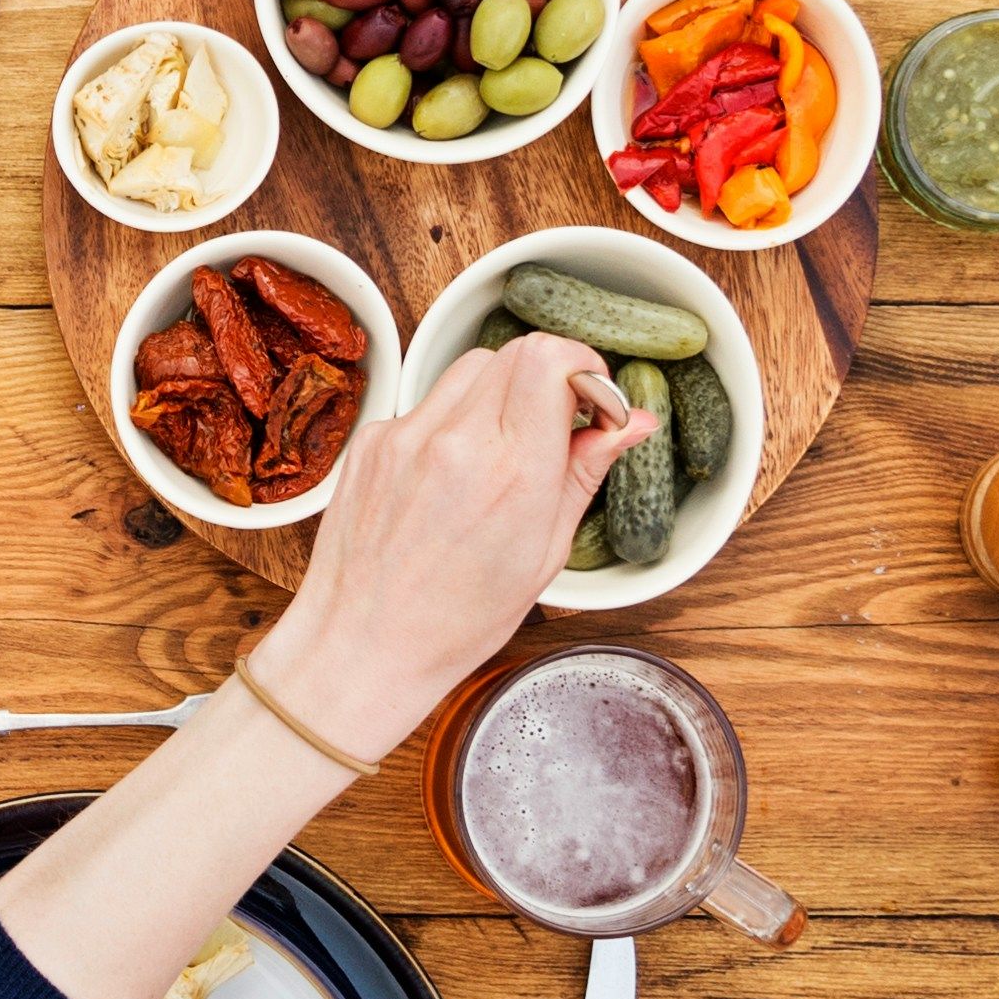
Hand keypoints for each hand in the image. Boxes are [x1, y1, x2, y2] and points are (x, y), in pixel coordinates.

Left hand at [252, 326, 646, 761]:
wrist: (363, 645)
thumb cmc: (458, 619)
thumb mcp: (545, 553)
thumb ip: (586, 471)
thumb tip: (634, 420)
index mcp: (513, 473)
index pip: (552, 360)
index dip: (581, 368)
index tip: (590, 400)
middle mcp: (457, 442)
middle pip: (516, 353)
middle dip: (546, 378)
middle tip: (554, 425)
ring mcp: (406, 436)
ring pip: (471, 368)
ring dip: (499, 393)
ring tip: (501, 452)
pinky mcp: (372, 440)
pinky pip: (427, 403)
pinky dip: (451, 423)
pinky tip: (450, 477)